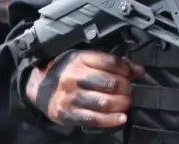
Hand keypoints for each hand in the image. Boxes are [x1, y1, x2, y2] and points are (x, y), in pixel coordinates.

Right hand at [25, 51, 144, 128]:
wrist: (39, 85)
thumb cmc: (66, 70)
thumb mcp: (85, 59)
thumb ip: (112, 62)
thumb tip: (139, 70)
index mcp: (80, 59)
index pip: (111, 62)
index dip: (126, 69)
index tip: (131, 74)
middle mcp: (74, 76)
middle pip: (110, 83)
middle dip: (126, 88)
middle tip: (129, 90)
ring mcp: (70, 96)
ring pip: (104, 102)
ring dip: (121, 104)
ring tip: (126, 103)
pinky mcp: (67, 113)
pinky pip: (93, 119)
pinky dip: (111, 120)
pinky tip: (121, 118)